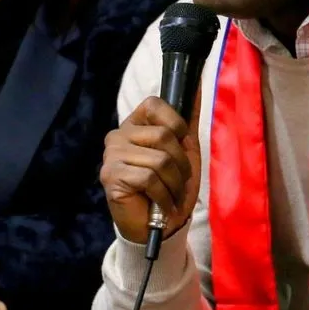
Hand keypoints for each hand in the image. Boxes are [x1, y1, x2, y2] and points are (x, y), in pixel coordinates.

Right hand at [100, 93, 201, 243]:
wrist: (161, 226)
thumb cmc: (171, 185)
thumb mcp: (186, 150)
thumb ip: (188, 118)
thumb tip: (197, 84)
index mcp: (135, 124)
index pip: (154, 104)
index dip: (175, 123)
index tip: (180, 144)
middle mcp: (118, 135)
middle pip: (163, 136)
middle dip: (181, 163)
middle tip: (178, 181)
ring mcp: (111, 155)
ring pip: (159, 160)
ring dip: (174, 184)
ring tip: (171, 195)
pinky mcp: (111, 176)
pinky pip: (149, 179)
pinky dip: (164, 196)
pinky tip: (161, 204)